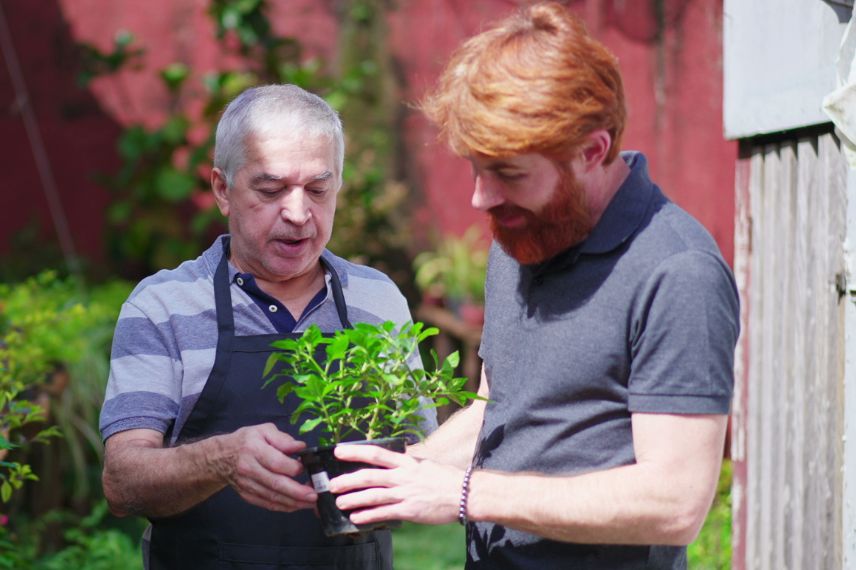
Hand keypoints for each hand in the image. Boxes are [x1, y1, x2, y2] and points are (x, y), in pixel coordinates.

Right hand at [219, 423, 316, 511]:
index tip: (306, 467)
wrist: (220, 457)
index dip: (293, 467)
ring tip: (311, 502)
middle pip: (276, 483)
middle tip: (314, 495)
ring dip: (294, 502)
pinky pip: (267, 504)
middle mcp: (249, 469)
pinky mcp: (247, 495)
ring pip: (272, 497)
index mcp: (254, 449)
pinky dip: (283, 507)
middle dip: (297, 492)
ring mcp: (247, 484)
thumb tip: (301, 447)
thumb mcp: (264, 430)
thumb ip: (283, 439)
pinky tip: (297, 505)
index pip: (276, 462)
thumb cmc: (246, 441)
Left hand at [328, 444, 462, 525]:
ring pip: (373, 496)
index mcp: (406, 462)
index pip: (376, 453)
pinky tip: (357, 518)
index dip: (355, 451)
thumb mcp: (425, 464)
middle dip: (348, 480)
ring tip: (340, 503)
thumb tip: (395, 457)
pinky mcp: (409, 511)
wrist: (465, 493)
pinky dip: (368, 516)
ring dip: (353, 499)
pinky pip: (383, 513)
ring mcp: (405, 494)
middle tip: (332, 484)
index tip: (338, 451)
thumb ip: (408, 462)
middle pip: (369, 476)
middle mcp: (403, 476)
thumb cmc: (446, 478)